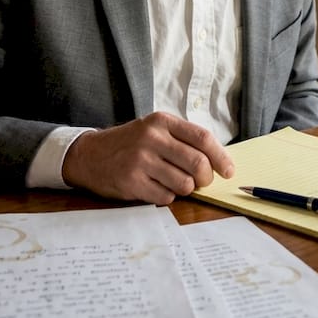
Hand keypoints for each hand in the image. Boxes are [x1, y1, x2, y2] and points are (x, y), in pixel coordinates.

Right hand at [60, 111, 234, 204]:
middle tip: (202, 182)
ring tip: (173, 182)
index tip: (229, 171)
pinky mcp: (132, 182)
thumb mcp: (153, 130)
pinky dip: (167, 196)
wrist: (88, 155)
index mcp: (162, 122)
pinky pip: (166, 196)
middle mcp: (152, 138)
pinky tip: (155, 188)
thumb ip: (182, 140)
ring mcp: (141, 160)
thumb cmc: (129, 144)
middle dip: (206, 178)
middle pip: (198, 163)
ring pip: (184, 184)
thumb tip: (218, 161)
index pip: (202, 139)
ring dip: (185, 188)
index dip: (221, 157)